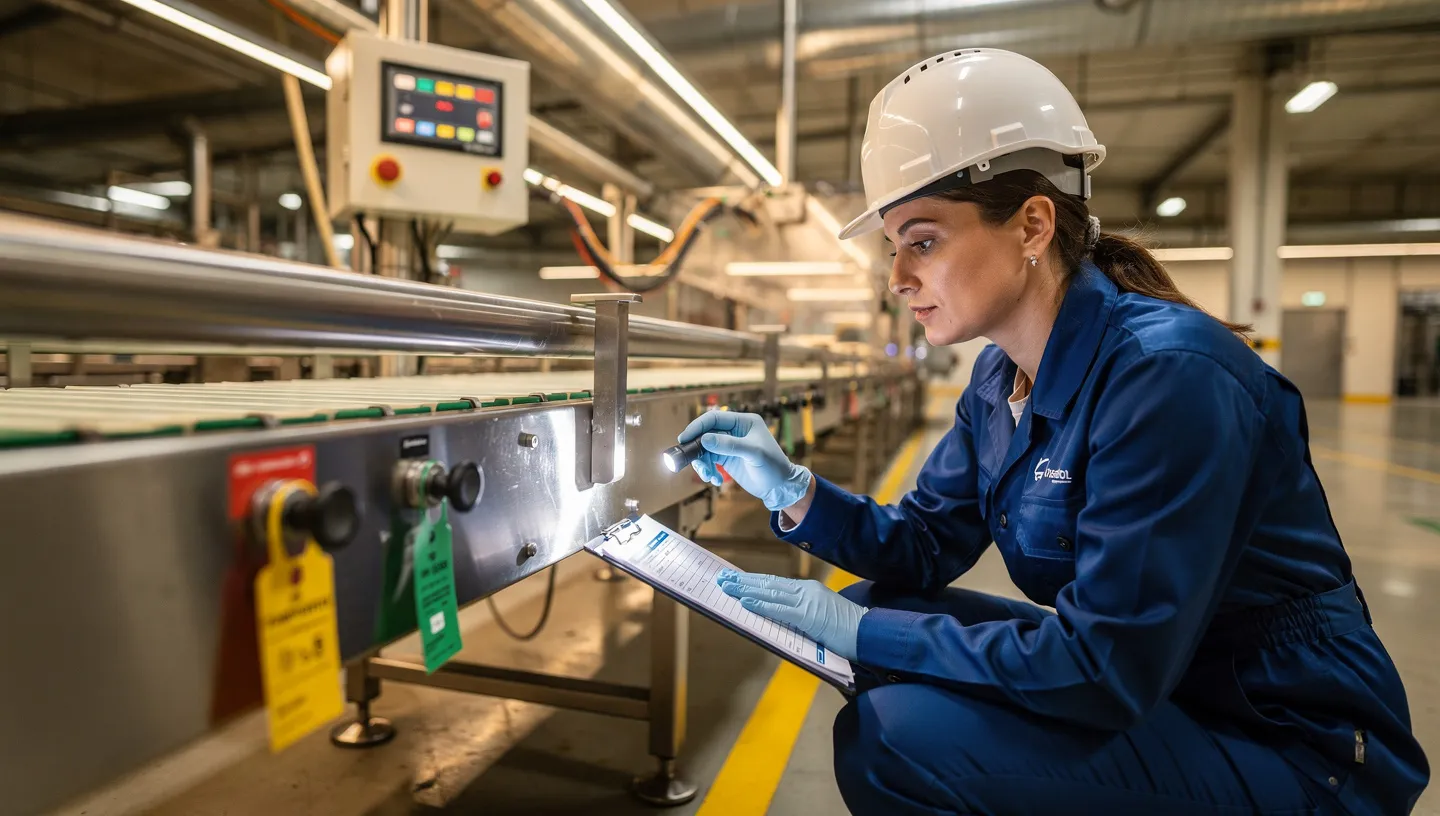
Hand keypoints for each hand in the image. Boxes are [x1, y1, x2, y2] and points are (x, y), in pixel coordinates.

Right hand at [678, 411, 811, 510]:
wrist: (780, 486)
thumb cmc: (773, 466)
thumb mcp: (754, 453)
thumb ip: (730, 445)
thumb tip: (704, 439)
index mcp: (744, 422)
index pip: (714, 418)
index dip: (698, 426)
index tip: (684, 438)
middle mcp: (735, 431)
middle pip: (706, 433)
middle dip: (697, 448)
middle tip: (689, 460)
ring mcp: (729, 445)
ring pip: (705, 449)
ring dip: (702, 463)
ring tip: (707, 476)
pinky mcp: (727, 458)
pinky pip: (709, 461)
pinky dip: (708, 470)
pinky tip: (715, 480)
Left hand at [717, 570, 866, 661]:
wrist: (870, 632)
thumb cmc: (849, 630)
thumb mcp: (822, 618)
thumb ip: (802, 615)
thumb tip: (780, 619)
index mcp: (809, 591)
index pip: (775, 584)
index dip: (754, 581)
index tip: (736, 578)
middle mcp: (806, 590)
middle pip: (768, 583)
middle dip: (743, 581)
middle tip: (721, 577)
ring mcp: (807, 601)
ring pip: (769, 592)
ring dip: (744, 589)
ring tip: (726, 586)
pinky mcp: (808, 614)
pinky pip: (778, 608)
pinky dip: (760, 604)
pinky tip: (744, 600)